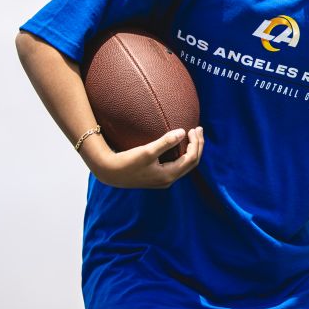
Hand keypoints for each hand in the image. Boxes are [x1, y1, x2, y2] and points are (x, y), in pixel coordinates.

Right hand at [84, 127, 203, 188]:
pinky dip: (183, 153)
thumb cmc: (127, 162)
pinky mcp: (158, 176)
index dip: (196, 143)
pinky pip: (177, 164)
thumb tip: (183, 132)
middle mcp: (169, 180)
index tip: (193, 128)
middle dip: (198, 145)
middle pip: (192, 162)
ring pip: (185, 164)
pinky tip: (180, 144)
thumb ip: (166, 142)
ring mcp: (164, 179)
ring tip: (192, 135)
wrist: (110, 173)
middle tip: (198, 129)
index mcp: (169, 175)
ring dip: (191, 149)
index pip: (191, 158)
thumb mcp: (147, 151)